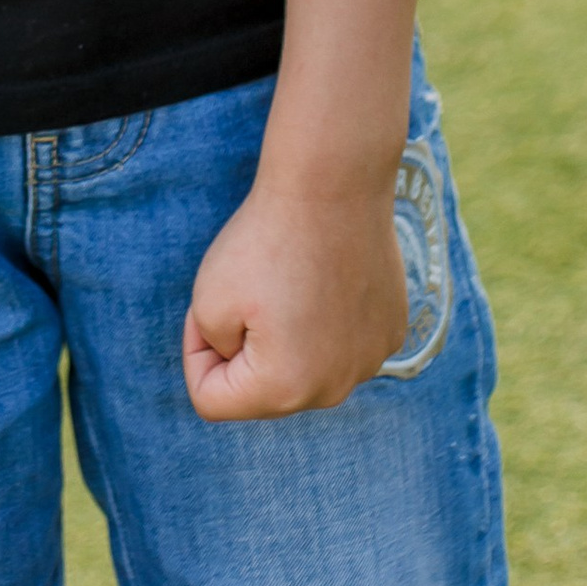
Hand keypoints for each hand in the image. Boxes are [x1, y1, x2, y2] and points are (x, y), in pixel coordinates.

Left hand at [184, 159, 409, 422]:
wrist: (333, 185)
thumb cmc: (264, 241)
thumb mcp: (206, 303)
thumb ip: (214, 353)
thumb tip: (243, 362)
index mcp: (283, 391)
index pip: (211, 399)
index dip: (196, 350)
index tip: (205, 308)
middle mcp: (333, 390)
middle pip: (262, 389)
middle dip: (243, 349)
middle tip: (248, 290)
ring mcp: (369, 362)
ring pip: (304, 367)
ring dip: (287, 337)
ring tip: (290, 280)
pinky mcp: (390, 333)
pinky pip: (341, 344)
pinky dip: (326, 320)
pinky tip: (326, 277)